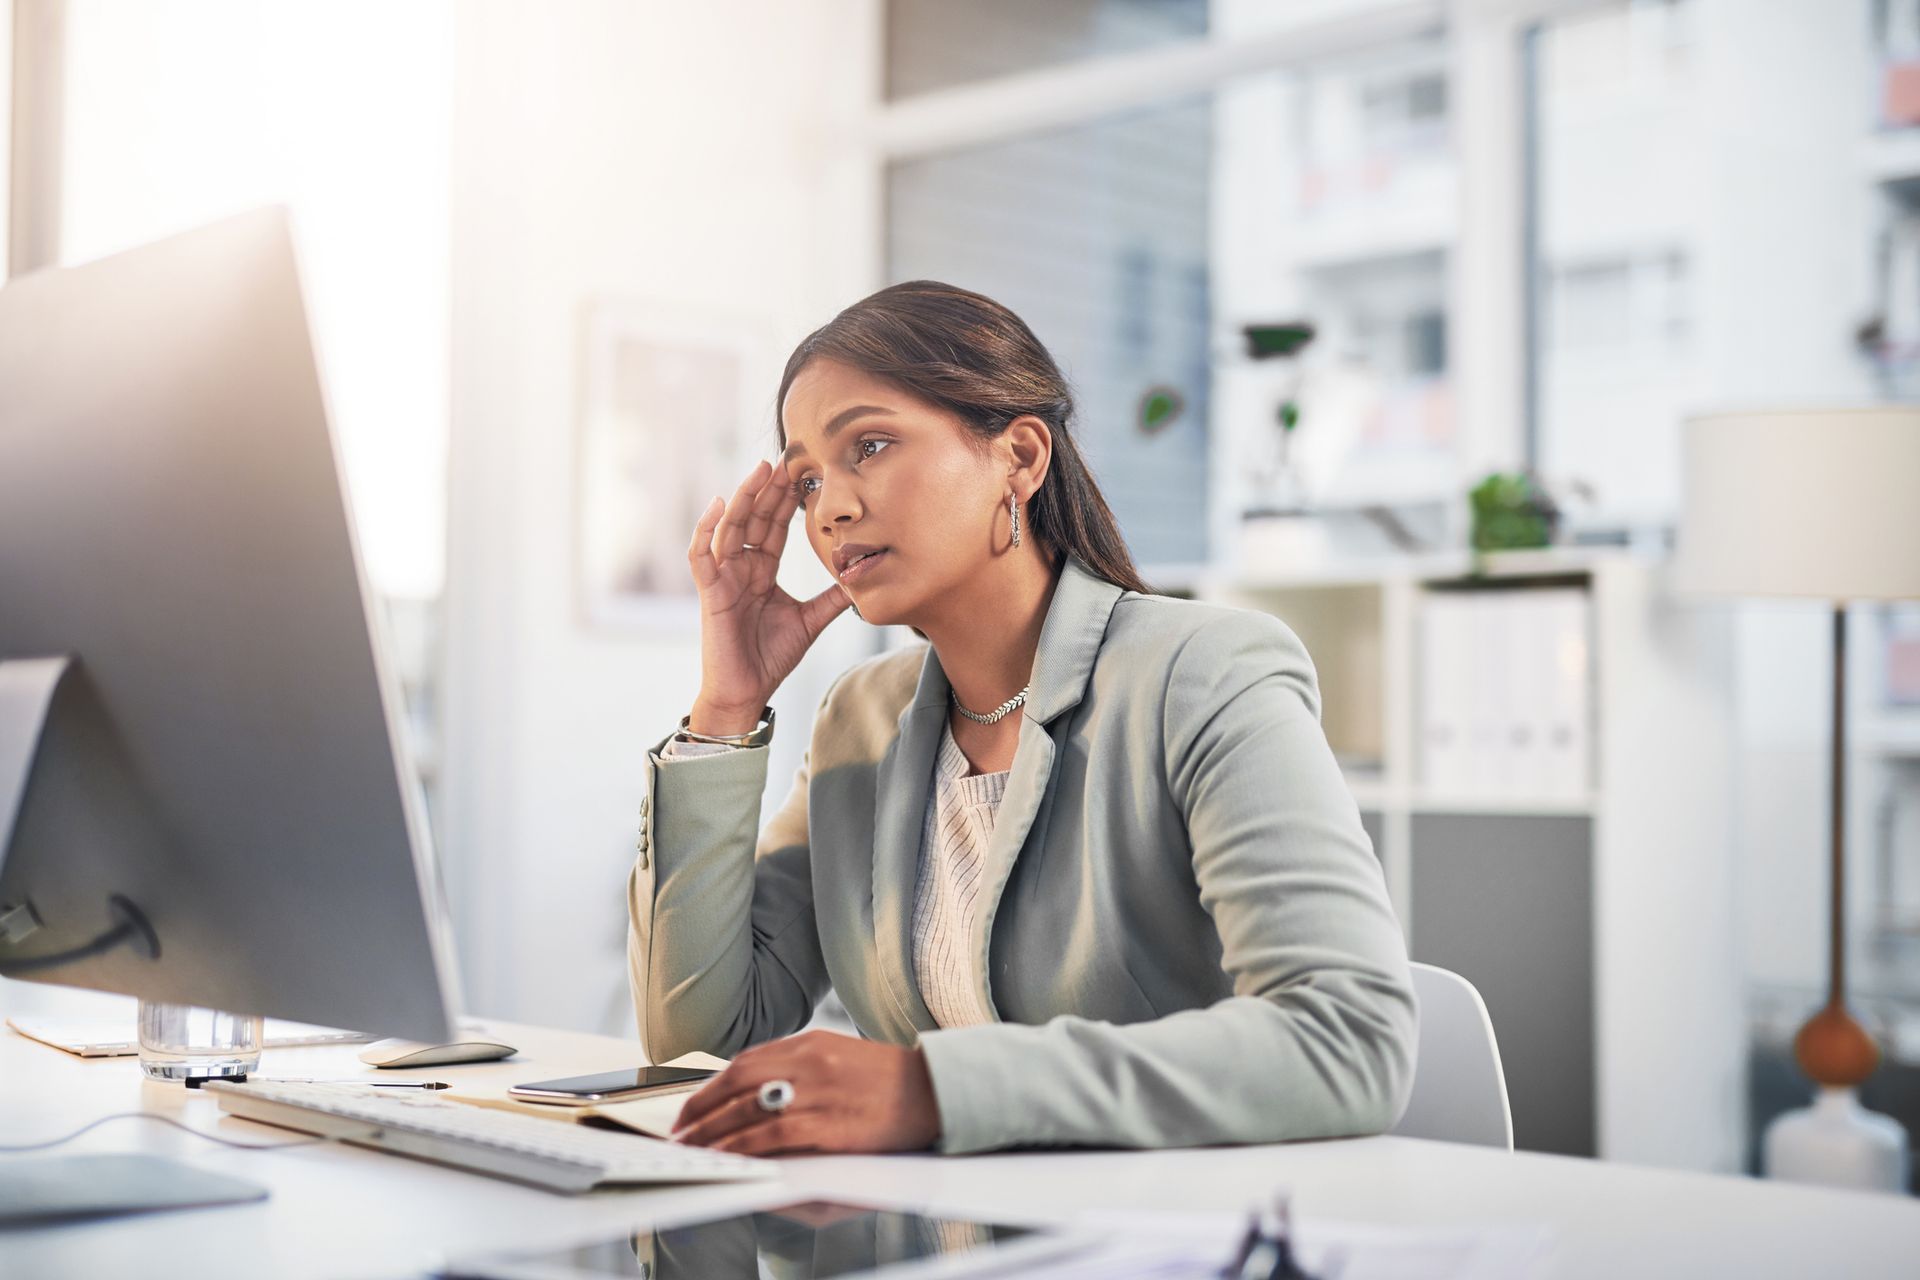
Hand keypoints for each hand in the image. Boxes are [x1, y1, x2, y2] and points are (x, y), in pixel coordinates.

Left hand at [670, 1029, 940, 1155]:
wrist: (934, 1091)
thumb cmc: (886, 1081)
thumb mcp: (839, 1056)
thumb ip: (798, 1068)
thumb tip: (752, 1095)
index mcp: (811, 1042)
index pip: (746, 1061)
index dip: (711, 1086)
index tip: (691, 1106)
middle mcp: (810, 1062)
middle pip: (738, 1082)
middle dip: (702, 1109)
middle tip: (680, 1130)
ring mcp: (819, 1093)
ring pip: (749, 1110)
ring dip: (714, 1132)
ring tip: (694, 1148)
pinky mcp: (830, 1126)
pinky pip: (774, 1136)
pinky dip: (744, 1146)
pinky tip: (728, 1157)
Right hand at [687, 459, 850, 730]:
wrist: (746, 692)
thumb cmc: (771, 658)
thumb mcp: (810, 621)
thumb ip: (832, 598)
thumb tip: (861, 579)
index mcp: (762, 570)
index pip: (774, 527)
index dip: (786, 501)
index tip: (803, 474)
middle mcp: (741, 567)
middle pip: (754, 519)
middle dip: (769, 489)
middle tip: (785, 459)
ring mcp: (723, 577)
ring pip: (730, 527)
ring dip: (744, 498)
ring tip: (759, 471)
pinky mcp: (710, 592)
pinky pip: (702, 554)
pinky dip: (707, 528)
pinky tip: (720, 504)